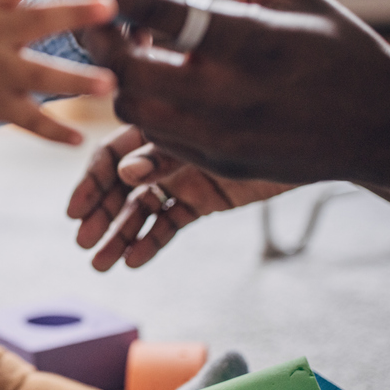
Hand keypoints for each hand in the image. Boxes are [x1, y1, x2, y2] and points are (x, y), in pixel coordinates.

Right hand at [67, 124, 293, 269]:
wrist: (314, 138)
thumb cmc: (258, 124)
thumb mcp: (205, 138)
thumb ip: (164, 155)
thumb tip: (126, 173)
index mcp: (157, 126)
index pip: (110, 155)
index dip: (90, 183)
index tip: (75, 211)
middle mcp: (164, 153)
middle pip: (120, 187)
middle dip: (101, 215)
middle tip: (83, 244)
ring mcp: (182, 178)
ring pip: (142, 210)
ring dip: (119, 235)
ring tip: (101, 264)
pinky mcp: (202, 201)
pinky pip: (170, 223)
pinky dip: (151, 242)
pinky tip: (133, 261)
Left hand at [71, 0, 389, 185]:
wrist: (383, 128)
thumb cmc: (339, 49)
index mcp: (249, 41)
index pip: (156, 7)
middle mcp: (227, 95)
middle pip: (124, 68)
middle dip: (96, 37)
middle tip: (90, 12)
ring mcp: (219, 137)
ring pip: (130, 105)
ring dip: (117, 73)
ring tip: (125, 44)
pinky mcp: (215, 163)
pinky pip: (154, 133)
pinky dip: (144, 102)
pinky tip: (155, 78)